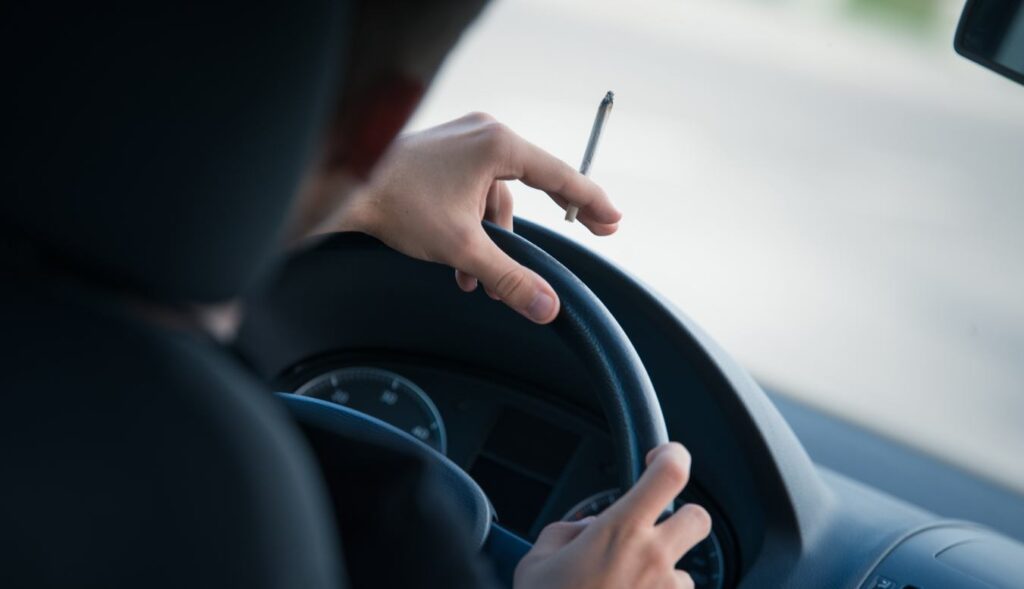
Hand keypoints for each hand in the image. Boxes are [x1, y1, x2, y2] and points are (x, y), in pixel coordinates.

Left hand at [325, 112, 621, 323]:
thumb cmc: (400, 206)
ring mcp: (462, 140)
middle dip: (529, 234)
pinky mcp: (444, 153)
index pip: (559, 175)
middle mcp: (483, 133)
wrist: (344, 187)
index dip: (590, 201)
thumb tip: (548, 307)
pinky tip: (458, 261)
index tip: (613, 220)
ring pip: (493, 199)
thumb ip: (510, 278)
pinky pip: (472, 192)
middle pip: (527, 188)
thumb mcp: (463, 249)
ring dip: (488, 242)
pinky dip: (470, 227)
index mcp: (497, 144)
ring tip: (474, 279)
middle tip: (586, 235)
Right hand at [513, 443, 711, 588]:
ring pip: (687, 573)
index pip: (670, 473)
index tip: (661, 456)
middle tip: (653, 530)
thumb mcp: (538, 559)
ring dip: (664, 576)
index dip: (672, 455)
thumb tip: (587, 530)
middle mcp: (653, 559)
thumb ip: (567, 532)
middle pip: (698, 518)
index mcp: (621, 530)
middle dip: (681, 519)